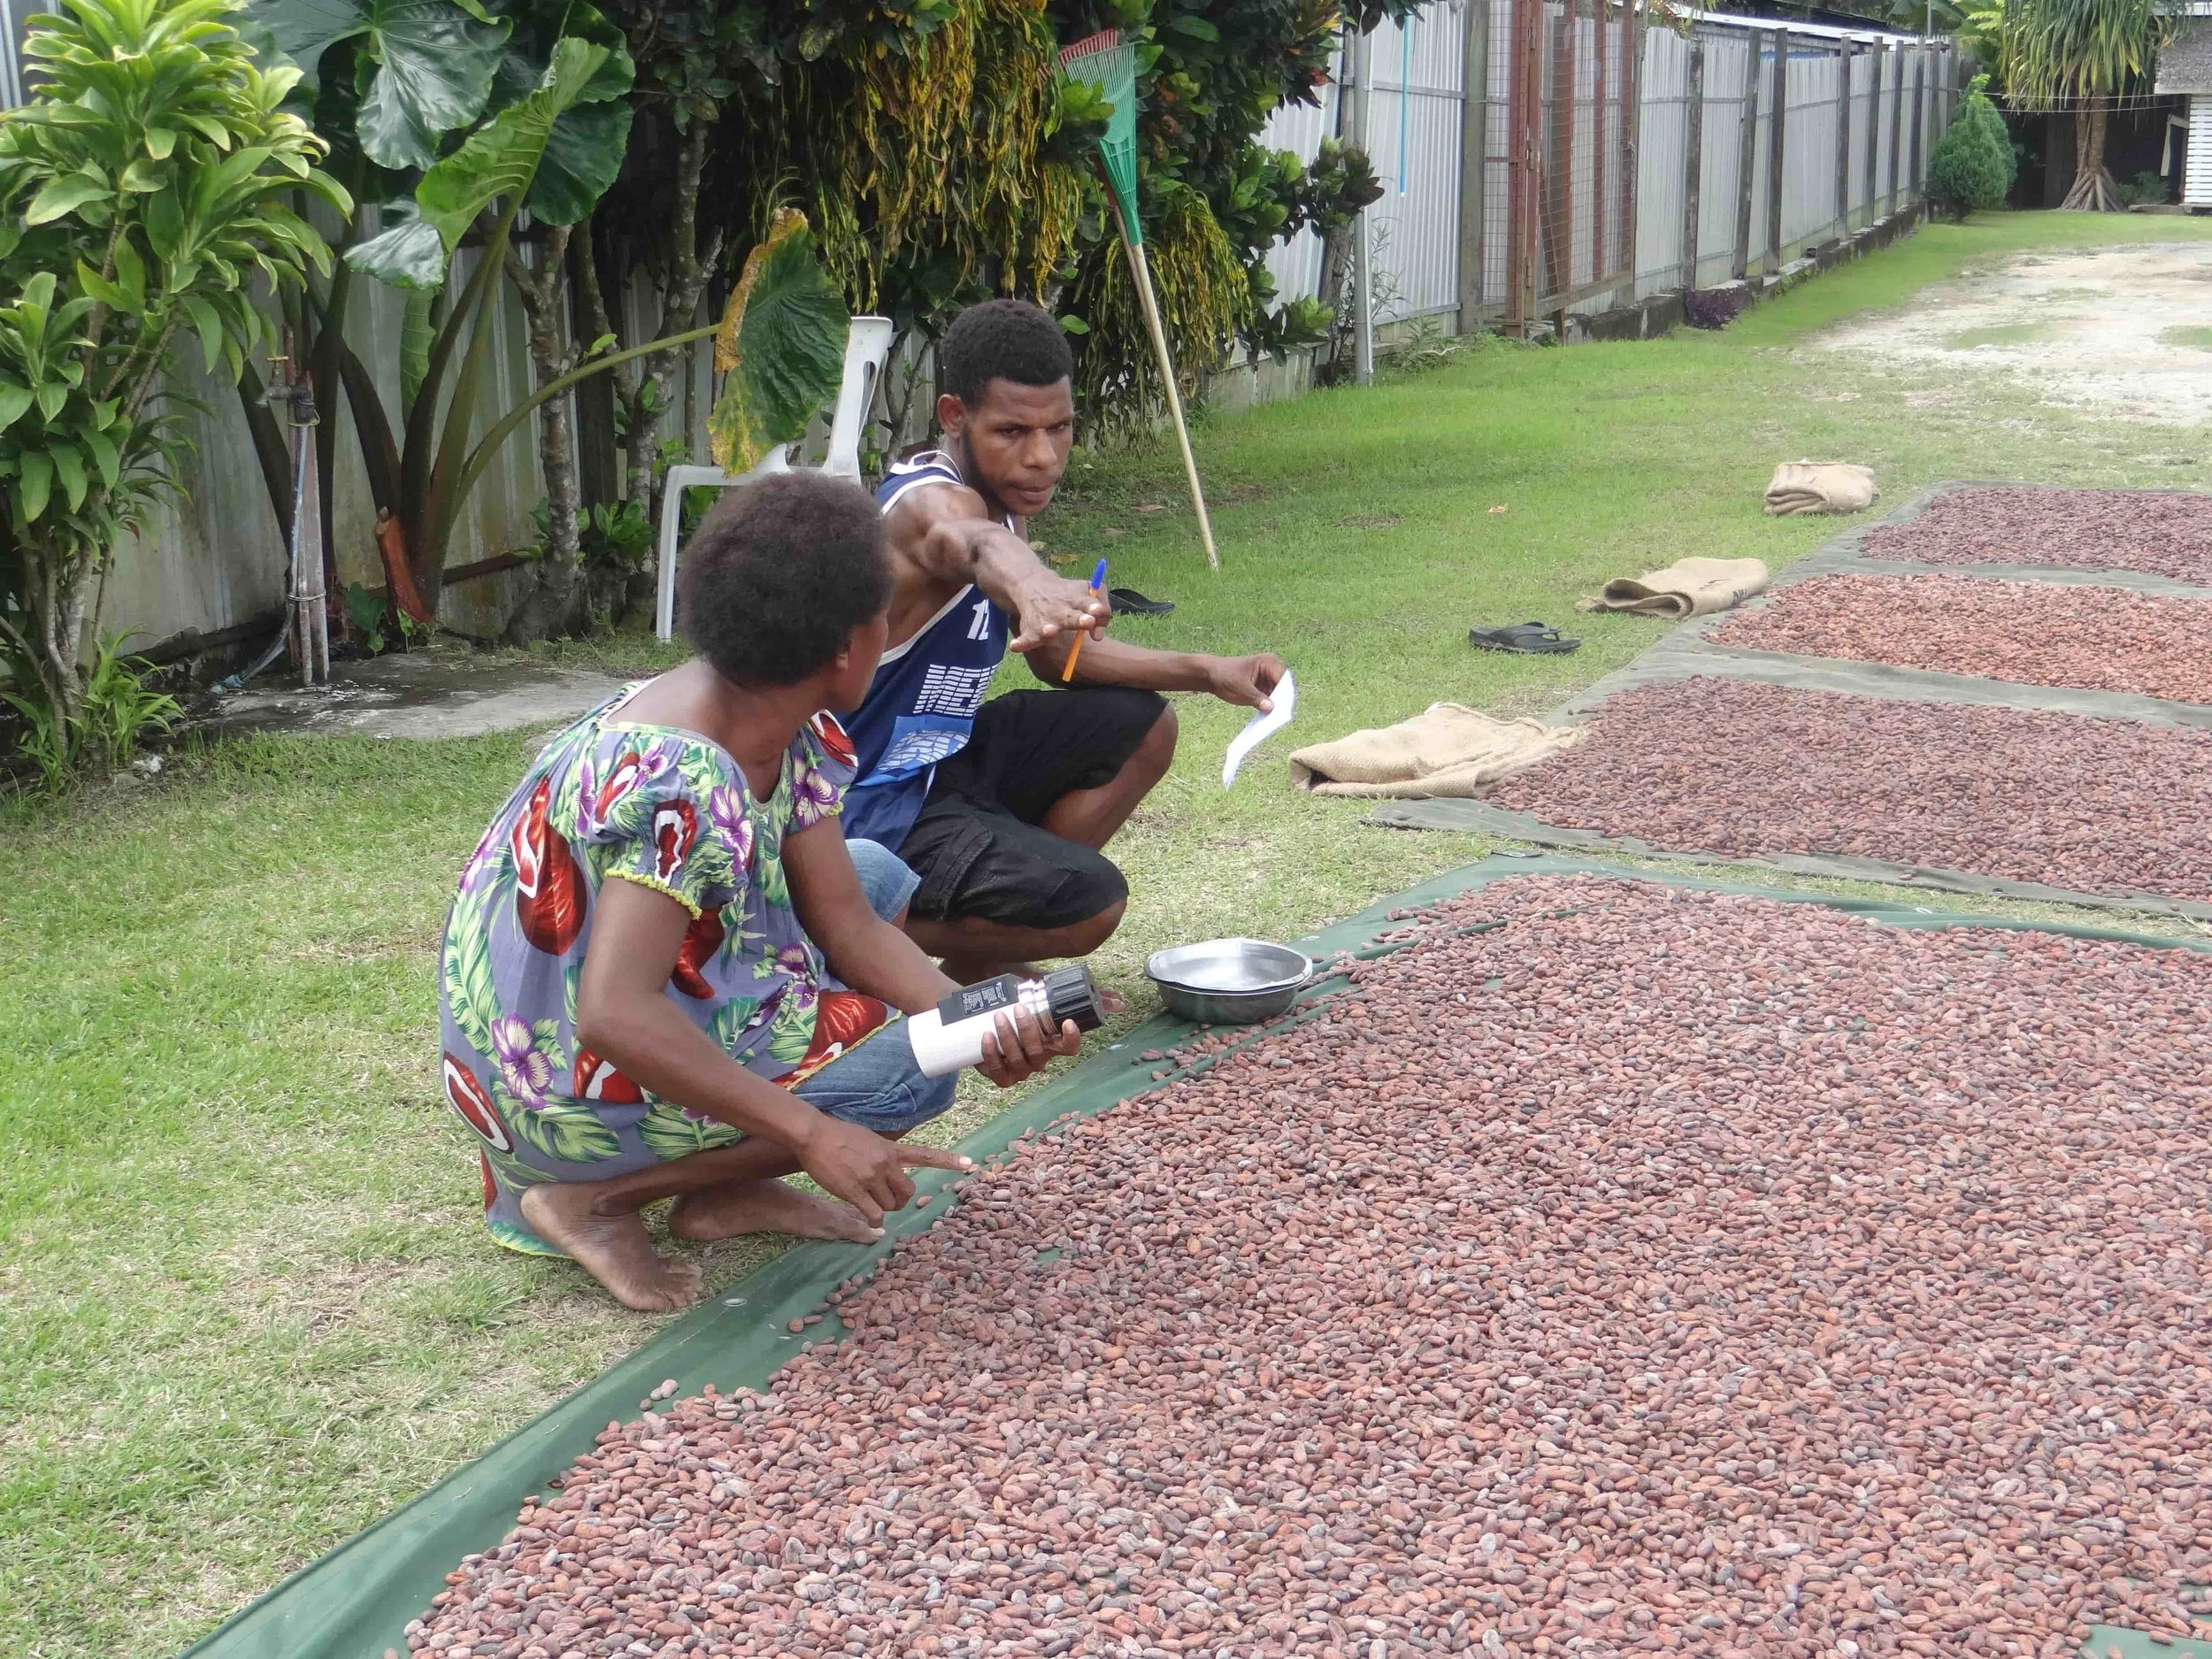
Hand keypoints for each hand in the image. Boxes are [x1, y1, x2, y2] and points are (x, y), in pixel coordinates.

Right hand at [794, 1115, 973, 1230]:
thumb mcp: (870, 1138)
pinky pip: (873, 1214)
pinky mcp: (855, 1191)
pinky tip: (868, 1218)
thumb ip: (884, 1153)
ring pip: (889, 1205)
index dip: (948, 1161)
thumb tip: (889, 1169)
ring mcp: (871, 1177)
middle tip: (888, 1200)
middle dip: (900, 1200)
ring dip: (882, 1208)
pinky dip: (873, 1220)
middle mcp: (886, 1163)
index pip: (925, 1155)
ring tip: (868, 1200)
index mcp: (891, 1149)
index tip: (970, 1164)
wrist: (814, 1135)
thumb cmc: (838, 1135)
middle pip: (907, 1192)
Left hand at [975, 1002, 1082, 1088]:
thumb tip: (1058, 982)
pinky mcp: (1002, 1077)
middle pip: (1038, 1051)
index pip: (1069, 1047)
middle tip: (1019, 1009)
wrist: (984, 1030)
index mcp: (1050, 1045)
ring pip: (1017, 1059)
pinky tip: (987, 1036)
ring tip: (999, 1017)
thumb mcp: (1024, 1002)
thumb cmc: (1009, 1015)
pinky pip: (997, 1069)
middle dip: (1027, 1030)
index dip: (1072, 1038)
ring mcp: (1020, 1071)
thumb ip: (1037, 993)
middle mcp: (1038, 1060)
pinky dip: (991, 1053)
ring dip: (1007, 1037)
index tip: (1068, 1022)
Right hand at [1008, 571, 1109, 653]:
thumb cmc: (1068, 594)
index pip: (1088, 602)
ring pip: (1047, 627)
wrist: (1032, 584)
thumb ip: (1103, 612)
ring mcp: (1045, 619)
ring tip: (1050, 631)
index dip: (1095, 607)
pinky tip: (1015, 646)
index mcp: (1077, 600)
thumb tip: (1098, 637)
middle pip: (1072, 616)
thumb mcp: (1088, 592)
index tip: (1098, 610)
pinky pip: (1026, 638)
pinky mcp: (1030, 629)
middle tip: (1087, 621)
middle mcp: (1061, 609)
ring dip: (1048, 630)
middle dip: (1079, 619)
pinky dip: (1021, 643)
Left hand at [1205, 652, 1286, 711]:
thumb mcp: (1240, 688)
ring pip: (1279, 696)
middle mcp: (1273, 670)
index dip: (1286, 694)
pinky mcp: (1264, 690)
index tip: (1284, 708)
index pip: (1284, 679)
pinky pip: (1272, 700)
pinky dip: (1270, 708)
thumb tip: (1271, 708)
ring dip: (1277, 707)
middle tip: (1281, 716)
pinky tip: (1268, 717)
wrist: (1211, 675)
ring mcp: (1269, 680)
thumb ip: (1256, 698)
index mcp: (1269, 662)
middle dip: (1282, 701)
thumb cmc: (1225, 675)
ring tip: (1275, 719)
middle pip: (1284, 688)